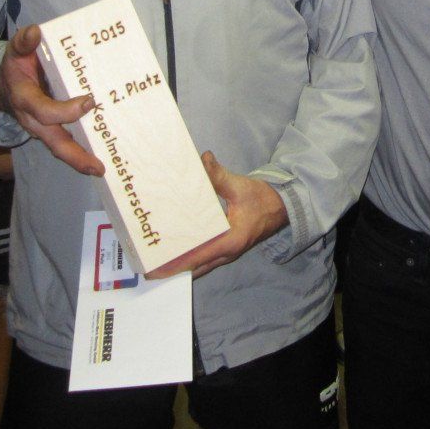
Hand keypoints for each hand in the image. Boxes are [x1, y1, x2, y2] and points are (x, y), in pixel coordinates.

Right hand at [0, 24, 101, 175]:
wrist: (4, 84)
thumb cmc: (16, 65)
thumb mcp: (16, 50)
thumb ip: (24, 42)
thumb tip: (35, 32)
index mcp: (25, 99)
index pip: (45, 111)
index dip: (66, 110)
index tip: (89, 101)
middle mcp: (33, 120)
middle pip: (54, 142)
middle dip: (75, 156)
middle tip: (97, 167)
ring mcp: (42, 128)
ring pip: (60, 148)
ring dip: (80, 160)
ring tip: (102, 169)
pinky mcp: (51, 130)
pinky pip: (66, 144)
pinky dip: (81, 153)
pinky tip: (101, 157)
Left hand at [147, 152, 287, 279]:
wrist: (281, 207)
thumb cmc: (262, 198)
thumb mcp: (239, 186)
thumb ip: (218, 175)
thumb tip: (203, 159)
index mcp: (231, 241)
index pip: (198, 256)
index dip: (177, 263)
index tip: (157, 269)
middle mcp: (227, 253)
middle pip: (195, 267)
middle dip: (173, 269)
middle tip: (148, 267)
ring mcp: (227, 254)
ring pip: (200, 266)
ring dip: (180, 266)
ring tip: (157, 263)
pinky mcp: (226, 250)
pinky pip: (204, 260)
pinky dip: (190, 260)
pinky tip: (176, 253)